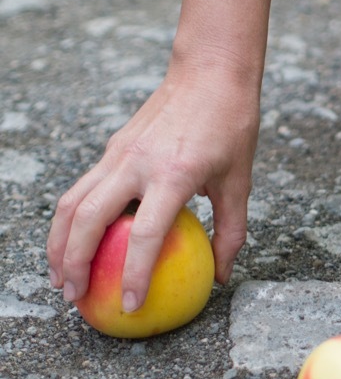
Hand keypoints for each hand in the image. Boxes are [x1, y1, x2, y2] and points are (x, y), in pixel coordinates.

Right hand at [47, 0, 272, 309]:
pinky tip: (75, 243)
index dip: (133, 274)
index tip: (129, 305)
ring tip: (61, 277)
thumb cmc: (233, 128)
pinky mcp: (112, 148)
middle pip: (88, 220)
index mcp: (175, 175)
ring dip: (60, 243)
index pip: (143, 234)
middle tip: (77, 298)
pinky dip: (71, 219)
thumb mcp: (241, 181)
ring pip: (72, 202)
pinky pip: (81, 188)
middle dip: (75, 263)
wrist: (210, 74)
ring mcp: (118, 153)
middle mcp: (137, 163)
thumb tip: (220, 275)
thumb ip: (230, 230)